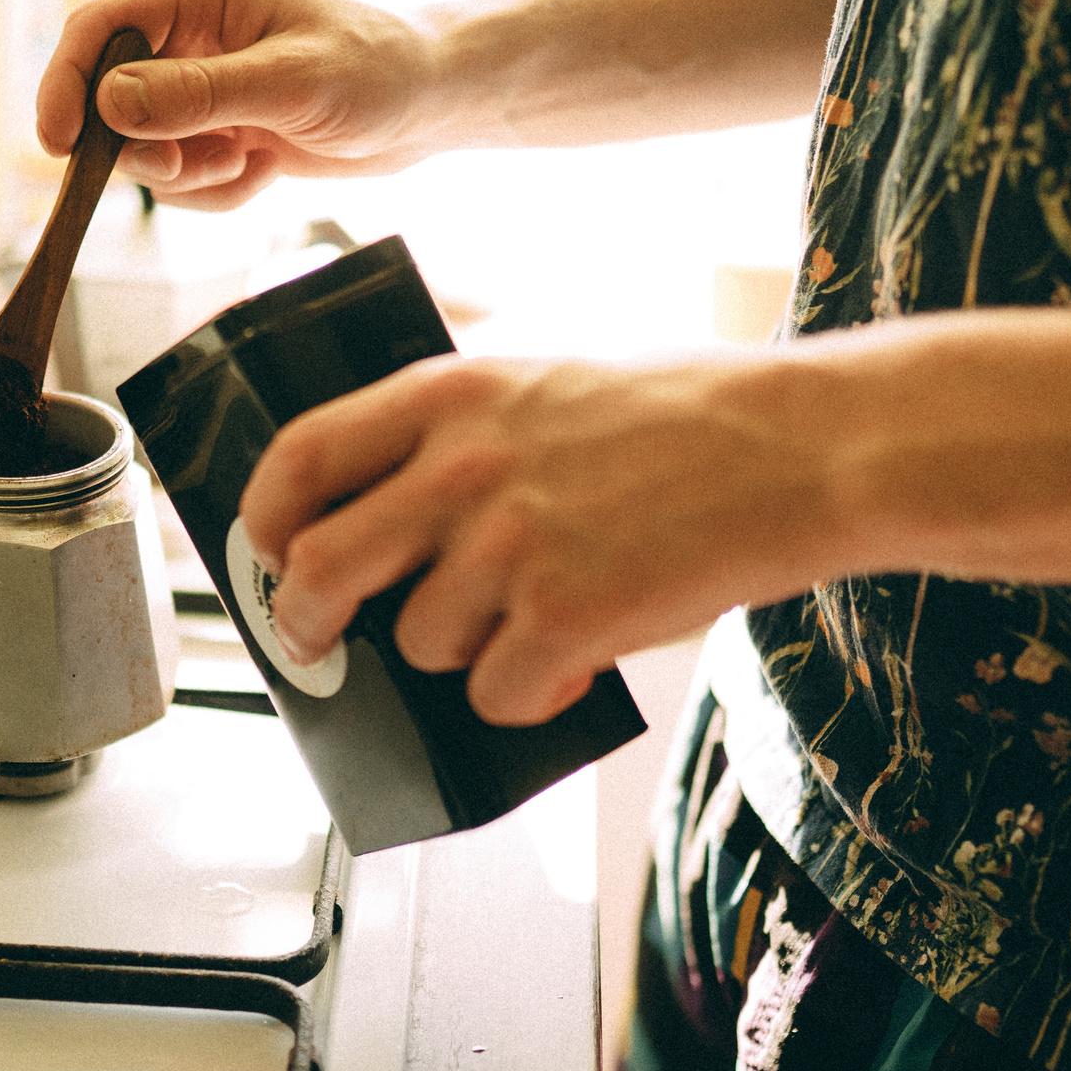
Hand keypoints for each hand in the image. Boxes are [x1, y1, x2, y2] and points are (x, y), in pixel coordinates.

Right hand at [35, 0, 444, 210]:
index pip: (97, 29)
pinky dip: (216, 191)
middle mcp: (185, 35)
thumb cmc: (378, 69)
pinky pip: (180, 179)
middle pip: (106, 100)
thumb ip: (199, 94)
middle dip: (148, 149)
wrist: (429, 105)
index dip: (65, 84)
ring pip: (141, 150)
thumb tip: (111, 104)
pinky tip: (263, 171)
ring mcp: (197, 86)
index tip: (59, 145)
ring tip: (250, 161)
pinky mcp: (215, 130)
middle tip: (208, 163)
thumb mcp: (290, 82)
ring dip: (188, 176)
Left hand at [236, 352, 843, 725]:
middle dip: (307, 624)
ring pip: (420, 645)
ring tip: (537, 621)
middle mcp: (463, 466)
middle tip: (324, 643)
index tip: (268, 550)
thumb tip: (394, 520)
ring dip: (466, 655)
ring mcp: (509, 545)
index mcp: (452, 394)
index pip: (302, 457)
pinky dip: (531, 695)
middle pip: (318, 568)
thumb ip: (464, 432)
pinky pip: (498, 695)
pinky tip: (578, 659)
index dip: (264, 519)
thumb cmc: (697, 415)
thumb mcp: (552, 375)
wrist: (807, 449)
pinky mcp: (562, 617)